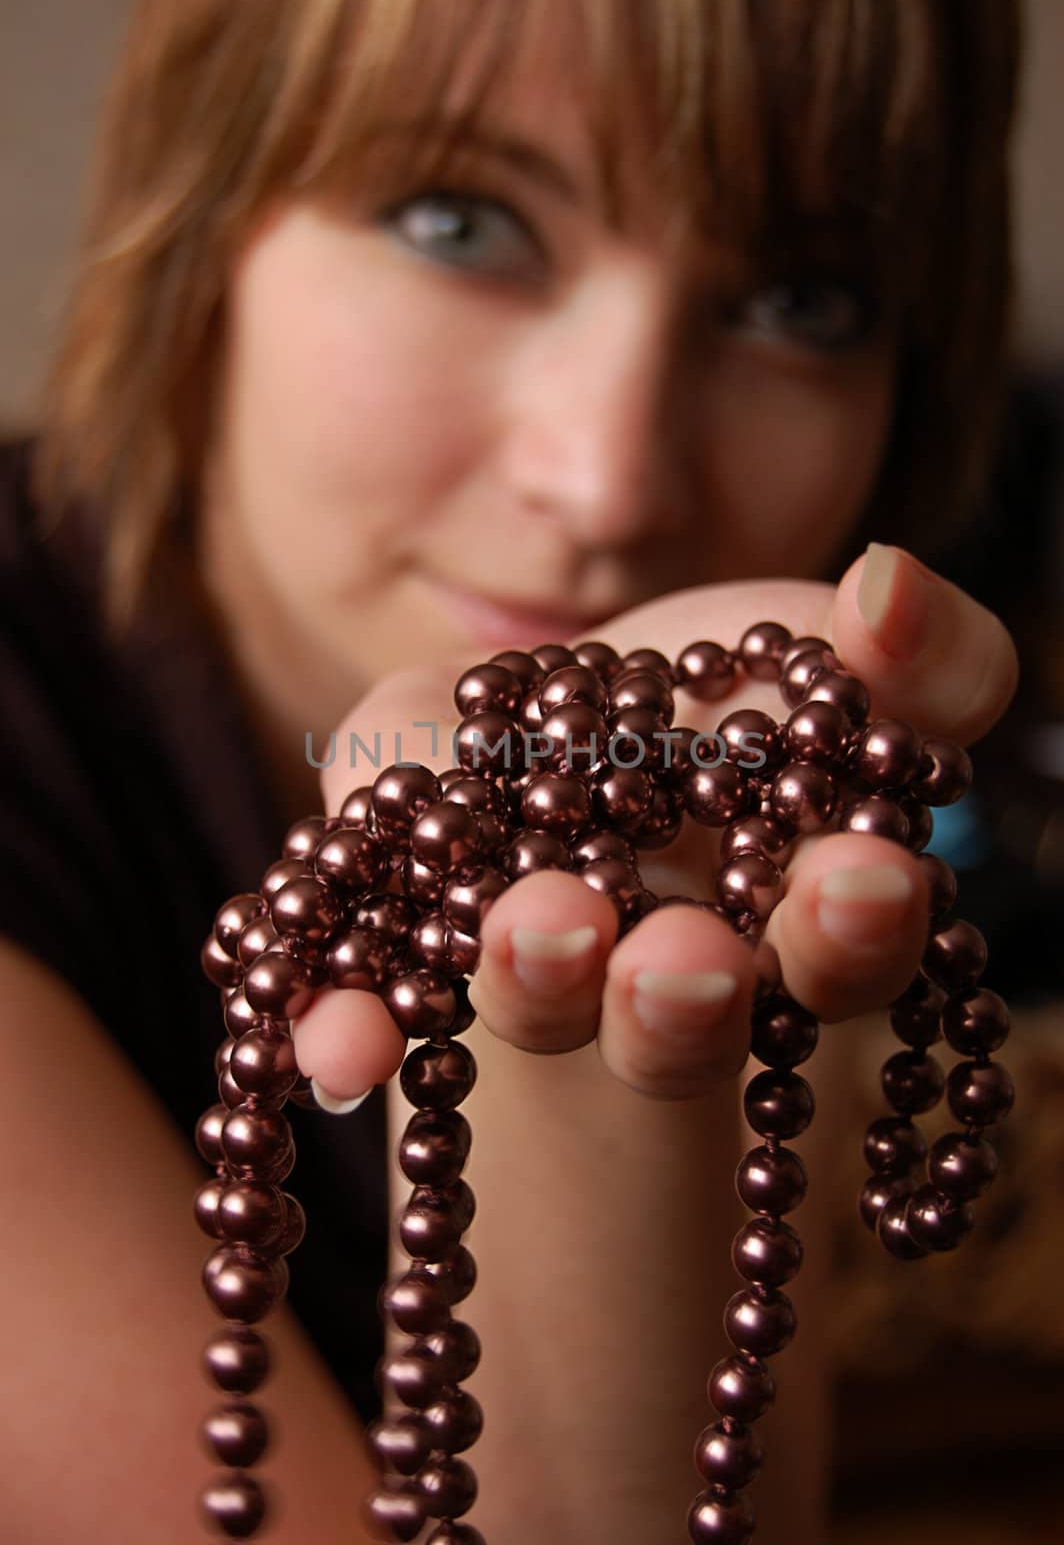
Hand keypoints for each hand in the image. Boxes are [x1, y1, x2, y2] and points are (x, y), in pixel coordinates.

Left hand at [290, 545, 1017, 1101]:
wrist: (546, 739)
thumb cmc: (719, 695)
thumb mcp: (822, 646)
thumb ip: (921, 651)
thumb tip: (896, 592)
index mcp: (787, 916)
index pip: (843, 951)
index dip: (856, 932)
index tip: (862, 882)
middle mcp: (668, 976)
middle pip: (690, 1019)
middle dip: (692, 996)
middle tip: (687, 963)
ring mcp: (540, 975)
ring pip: (547, 1008)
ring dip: (540, 980)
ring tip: (531, 930)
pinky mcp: (411, 942)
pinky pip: (375, 1004)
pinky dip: (350, 1025)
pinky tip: (336, 1044)